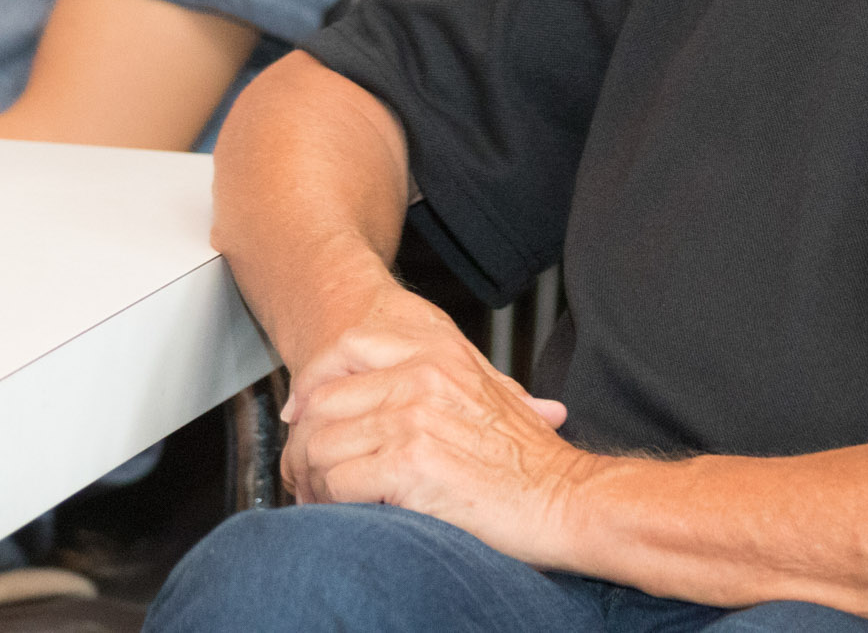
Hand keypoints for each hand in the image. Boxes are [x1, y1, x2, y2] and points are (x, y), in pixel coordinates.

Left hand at [281, 280, 588, 564]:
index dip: (311, 390)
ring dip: (314, 482)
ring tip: (327, 502)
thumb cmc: (529, 461)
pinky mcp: (411, 463)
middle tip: (308, 478)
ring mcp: (414, 419)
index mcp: (438, 356)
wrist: (564, 498)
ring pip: (320, 445)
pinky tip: (353, 513)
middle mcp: (422, 379)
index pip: (341, 353)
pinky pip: (338, 482)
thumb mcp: (491, 398)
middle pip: (320, 405)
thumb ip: (447, 385)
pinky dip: (335, 505)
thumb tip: (400, 390)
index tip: (304, 421)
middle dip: (304, 448)